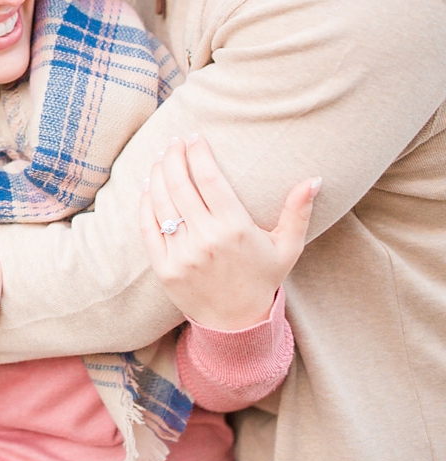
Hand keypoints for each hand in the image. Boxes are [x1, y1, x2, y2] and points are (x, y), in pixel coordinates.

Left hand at [140, 135, 319, 330]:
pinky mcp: (164, 268)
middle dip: (173, 156)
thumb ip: (298, 211)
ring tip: (159, 159)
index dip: (199, 153)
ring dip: (157, 174)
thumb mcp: (287, 246)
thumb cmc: (262, 277)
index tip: (195, 137)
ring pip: (161, 202)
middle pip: (180, 184)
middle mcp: (207, 239)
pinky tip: (148, 187)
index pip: (209, 178)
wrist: (237, 323)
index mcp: (235, 228)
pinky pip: (148, 227)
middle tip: (173, 143)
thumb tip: (316, 178)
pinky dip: (145, 203)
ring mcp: (182, 254)